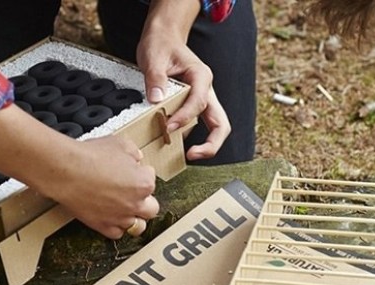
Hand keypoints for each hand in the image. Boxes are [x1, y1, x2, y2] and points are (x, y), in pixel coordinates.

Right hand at [48, 135, 159, 238]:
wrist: (67, 171)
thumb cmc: (90, 157)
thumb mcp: (119, 143)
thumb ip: (133, 152)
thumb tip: (135, 157)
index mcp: (143, 183)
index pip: (151, 179)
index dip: (141, 172)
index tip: (133, 170)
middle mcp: (135, 203)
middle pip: (151, 209)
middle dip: (145, 200)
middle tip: (135, 193)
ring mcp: (120, 217)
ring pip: (138, 226)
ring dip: (135, 218)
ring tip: (127, 210)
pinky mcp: (103, 226)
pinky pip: (117, 233)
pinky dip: (117, 227)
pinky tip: (112, 218)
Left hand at [137, 7, 230, 160]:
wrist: (163, 37)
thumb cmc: (161, 45)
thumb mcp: (154, 57)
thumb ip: (155, 78)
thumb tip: (157, 99)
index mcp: (201, 76)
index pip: (198, 102)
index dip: (184, 117)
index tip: (168, 126)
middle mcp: (206, 89)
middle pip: (221, 123)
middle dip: (211, 143)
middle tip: (193, 155)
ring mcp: (202, 98)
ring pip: (215, 126)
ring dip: (204, 143)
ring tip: (184, 154)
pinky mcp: (193, 105)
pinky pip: (198, 124)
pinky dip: (191, 137)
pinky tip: (174, 142)